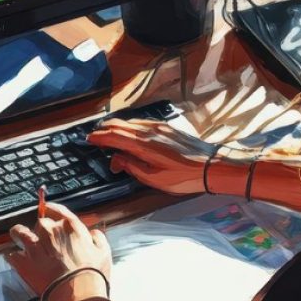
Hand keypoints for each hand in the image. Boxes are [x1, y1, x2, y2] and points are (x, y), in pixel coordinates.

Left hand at [7, 202, 111, 300]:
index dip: (51, 210)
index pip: (56, 210)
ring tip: (20, 242)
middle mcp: (49, 231)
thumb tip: (92, 234)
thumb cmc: (92, 274)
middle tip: (45, 241)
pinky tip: (18, 262)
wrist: (77, 293)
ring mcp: (33, 245)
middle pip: (39, 222)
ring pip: (18, 232)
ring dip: (19, 235)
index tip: (47, 210)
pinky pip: (11, 254)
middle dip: (41, 230)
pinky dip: (14, 257)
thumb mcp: (103, 252)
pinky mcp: (22, 262)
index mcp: (69, 226)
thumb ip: (97, 238)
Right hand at [87, 118, 216, 194]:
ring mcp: (159, 127)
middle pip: (120, 125)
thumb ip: (132, 167)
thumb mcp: (154, 179)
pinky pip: (142, 122)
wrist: (211, 166)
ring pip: (131, 122)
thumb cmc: (185, 176)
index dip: (100, 138)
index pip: (114, 137)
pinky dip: (130, 125)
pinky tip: (130, 131)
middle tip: (95, 135)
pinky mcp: (168, 127)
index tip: (89, 139)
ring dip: (117, 126)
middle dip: (105, 129)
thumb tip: (117, 159)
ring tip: (108, 132)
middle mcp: (150, 131)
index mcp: (143, 145)